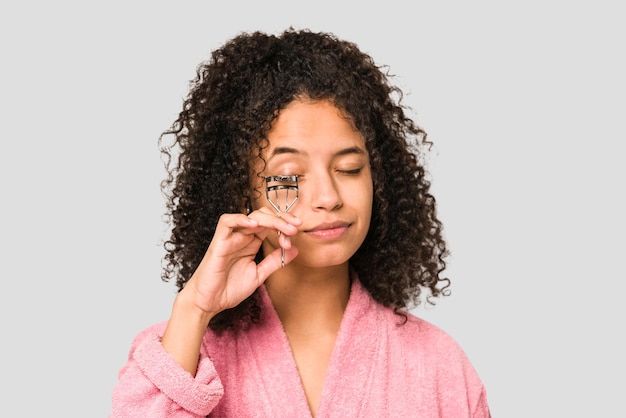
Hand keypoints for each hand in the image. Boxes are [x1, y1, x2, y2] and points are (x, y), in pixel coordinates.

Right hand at [180, 208, 301, 318]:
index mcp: (251, 242)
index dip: (285, 225)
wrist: (208, 303)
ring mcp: (230, 238)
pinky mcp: (218, 242)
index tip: (295, 235)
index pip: (270, 224)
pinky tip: (255, 225)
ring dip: (269, 219)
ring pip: (250, 217)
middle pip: (263, 216)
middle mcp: (242, 237)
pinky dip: (240, 220)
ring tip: (284, 227)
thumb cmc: (228, 289)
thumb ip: (274, 262)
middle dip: (282, 219)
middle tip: (296, 227)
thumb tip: (294, 250)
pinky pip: (227, 222)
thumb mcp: (258, 275)